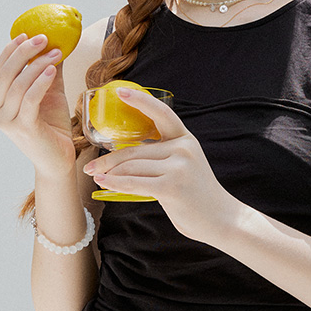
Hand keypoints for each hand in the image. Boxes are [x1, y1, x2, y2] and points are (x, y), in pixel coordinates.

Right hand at [0, 30, 80, 189]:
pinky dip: (40, 81)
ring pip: (18, 84)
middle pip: (5, 73)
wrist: (58, 159)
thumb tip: (56, 42)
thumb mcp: (49, 93)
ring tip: (56, 53)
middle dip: (24, 52)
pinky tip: (52, 70)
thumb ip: (47, 70)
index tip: (27, 34)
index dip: (11, 50)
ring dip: (37, 64)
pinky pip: (30, 98)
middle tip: (43, 38)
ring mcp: (7, 122)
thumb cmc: (52, 127)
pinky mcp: (23, 128)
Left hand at [86, 87, 231, 252]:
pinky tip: (103, 182)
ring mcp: (178, 167)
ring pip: (131, 167)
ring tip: (96, 177)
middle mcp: (183, 148)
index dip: (140, 100)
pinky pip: (133, 183)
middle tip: (90, 166)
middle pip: (134, 150)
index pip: (161, 113)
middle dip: (108, 159)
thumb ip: (163, 156)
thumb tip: (124, 157)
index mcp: (186, 139)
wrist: (220, 218)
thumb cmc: (197, 194)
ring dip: (109, 174)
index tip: (121, 92)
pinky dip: (114, 183)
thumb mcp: (186, 165)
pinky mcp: (170, 186)